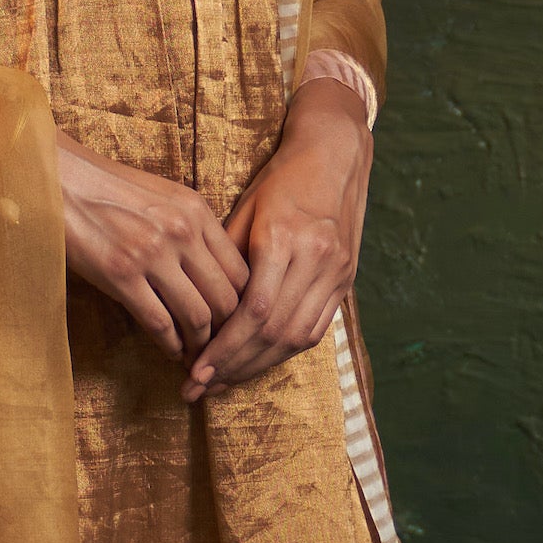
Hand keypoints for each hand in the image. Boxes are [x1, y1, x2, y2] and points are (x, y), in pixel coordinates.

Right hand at [57, 135, 251, 363]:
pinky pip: (159, 323)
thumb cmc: (109, 189)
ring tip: (197, 356)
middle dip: (228, 332)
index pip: (240, 271)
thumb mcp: (163, 197)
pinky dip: (170, 345)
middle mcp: (182, 232)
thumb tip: (212, 272)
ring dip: (201, 345)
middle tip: (221, 349)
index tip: (235, 323)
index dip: (243, 306)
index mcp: (197, 212)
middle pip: (226, 298)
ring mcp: (152, 254)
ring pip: (197, 316)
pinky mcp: (121, 274)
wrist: (60, 179)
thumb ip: (192, 228)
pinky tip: (171, 351)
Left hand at [184, 76, 371, 400]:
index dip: (224, 348)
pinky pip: (316, 329)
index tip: (196, 369)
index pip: (253, 311)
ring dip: (258, 366)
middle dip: (235, 366)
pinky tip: (257, 362)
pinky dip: (284, 351)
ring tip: (223, 382)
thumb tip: (197, 307)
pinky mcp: (346, 281)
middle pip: (274, 332)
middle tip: (200, 387)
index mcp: (284, 238)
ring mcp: (337, 272)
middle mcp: (316, 259)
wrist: (335, 155)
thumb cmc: (281, 178)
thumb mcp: (244, 208)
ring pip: (297, 338)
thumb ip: (225, 259)